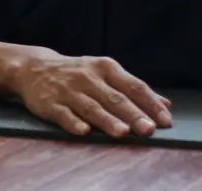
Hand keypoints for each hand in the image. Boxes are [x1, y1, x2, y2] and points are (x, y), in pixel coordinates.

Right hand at [11, 50, 172, 136]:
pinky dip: (74, 122)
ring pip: (92, 107)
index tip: (165, 119)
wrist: (35, 68)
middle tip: (149, 130)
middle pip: (115, 98)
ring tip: (123, 133)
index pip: (134, 86)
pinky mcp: (50, 103)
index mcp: (107, 68)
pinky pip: (64, 114)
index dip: (150, 103)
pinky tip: (85, 132)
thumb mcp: (107, 74)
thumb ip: (134, 89)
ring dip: (108, 121)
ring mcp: (69, 91)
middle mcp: (89, 78)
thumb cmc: (80, 74)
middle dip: (134, 115)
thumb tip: (165, 104)